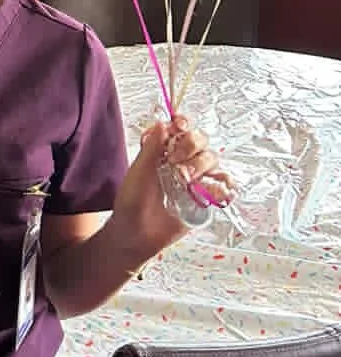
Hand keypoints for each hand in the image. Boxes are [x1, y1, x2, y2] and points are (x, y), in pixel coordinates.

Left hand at [111, 117, 233, 259]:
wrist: (136, 233)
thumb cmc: (132, 201)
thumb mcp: (138, 171)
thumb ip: (152, 148)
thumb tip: (162, 123)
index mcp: (164, 150)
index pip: (181, 128)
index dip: (183, 124)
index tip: (179, 126)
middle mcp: (182, 161)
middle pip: (200, 140)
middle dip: (192, 145)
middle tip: (176, 161)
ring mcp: (195, 179)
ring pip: (212, 159)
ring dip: (202, 165)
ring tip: (186, 179)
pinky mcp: (205, 197)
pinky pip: (223, 186)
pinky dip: (224, 185)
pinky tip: (212, 189)